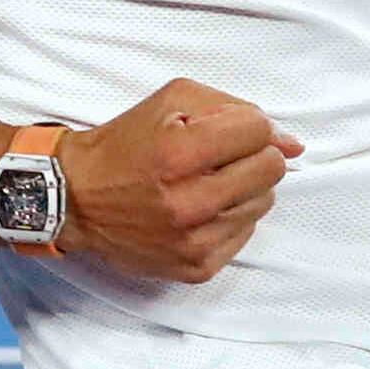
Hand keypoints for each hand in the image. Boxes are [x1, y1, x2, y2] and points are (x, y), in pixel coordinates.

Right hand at [53, 78, 303, 282]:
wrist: (76, 199)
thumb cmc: (126, 145)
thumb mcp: (172, 102)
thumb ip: (235, 109)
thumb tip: (293, 142)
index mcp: (179, 154)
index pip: (259, 132)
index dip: (245, 126)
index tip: (222, 132)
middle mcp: (189, 203)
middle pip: (270, 169)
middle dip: (250, 155)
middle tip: (216, 158)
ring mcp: (194, 241)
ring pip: (263, 202)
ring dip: (242, 188)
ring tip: (204, 184)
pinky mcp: (197, 266)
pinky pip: (245, 233)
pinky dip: (229, 217)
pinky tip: (199, 210)